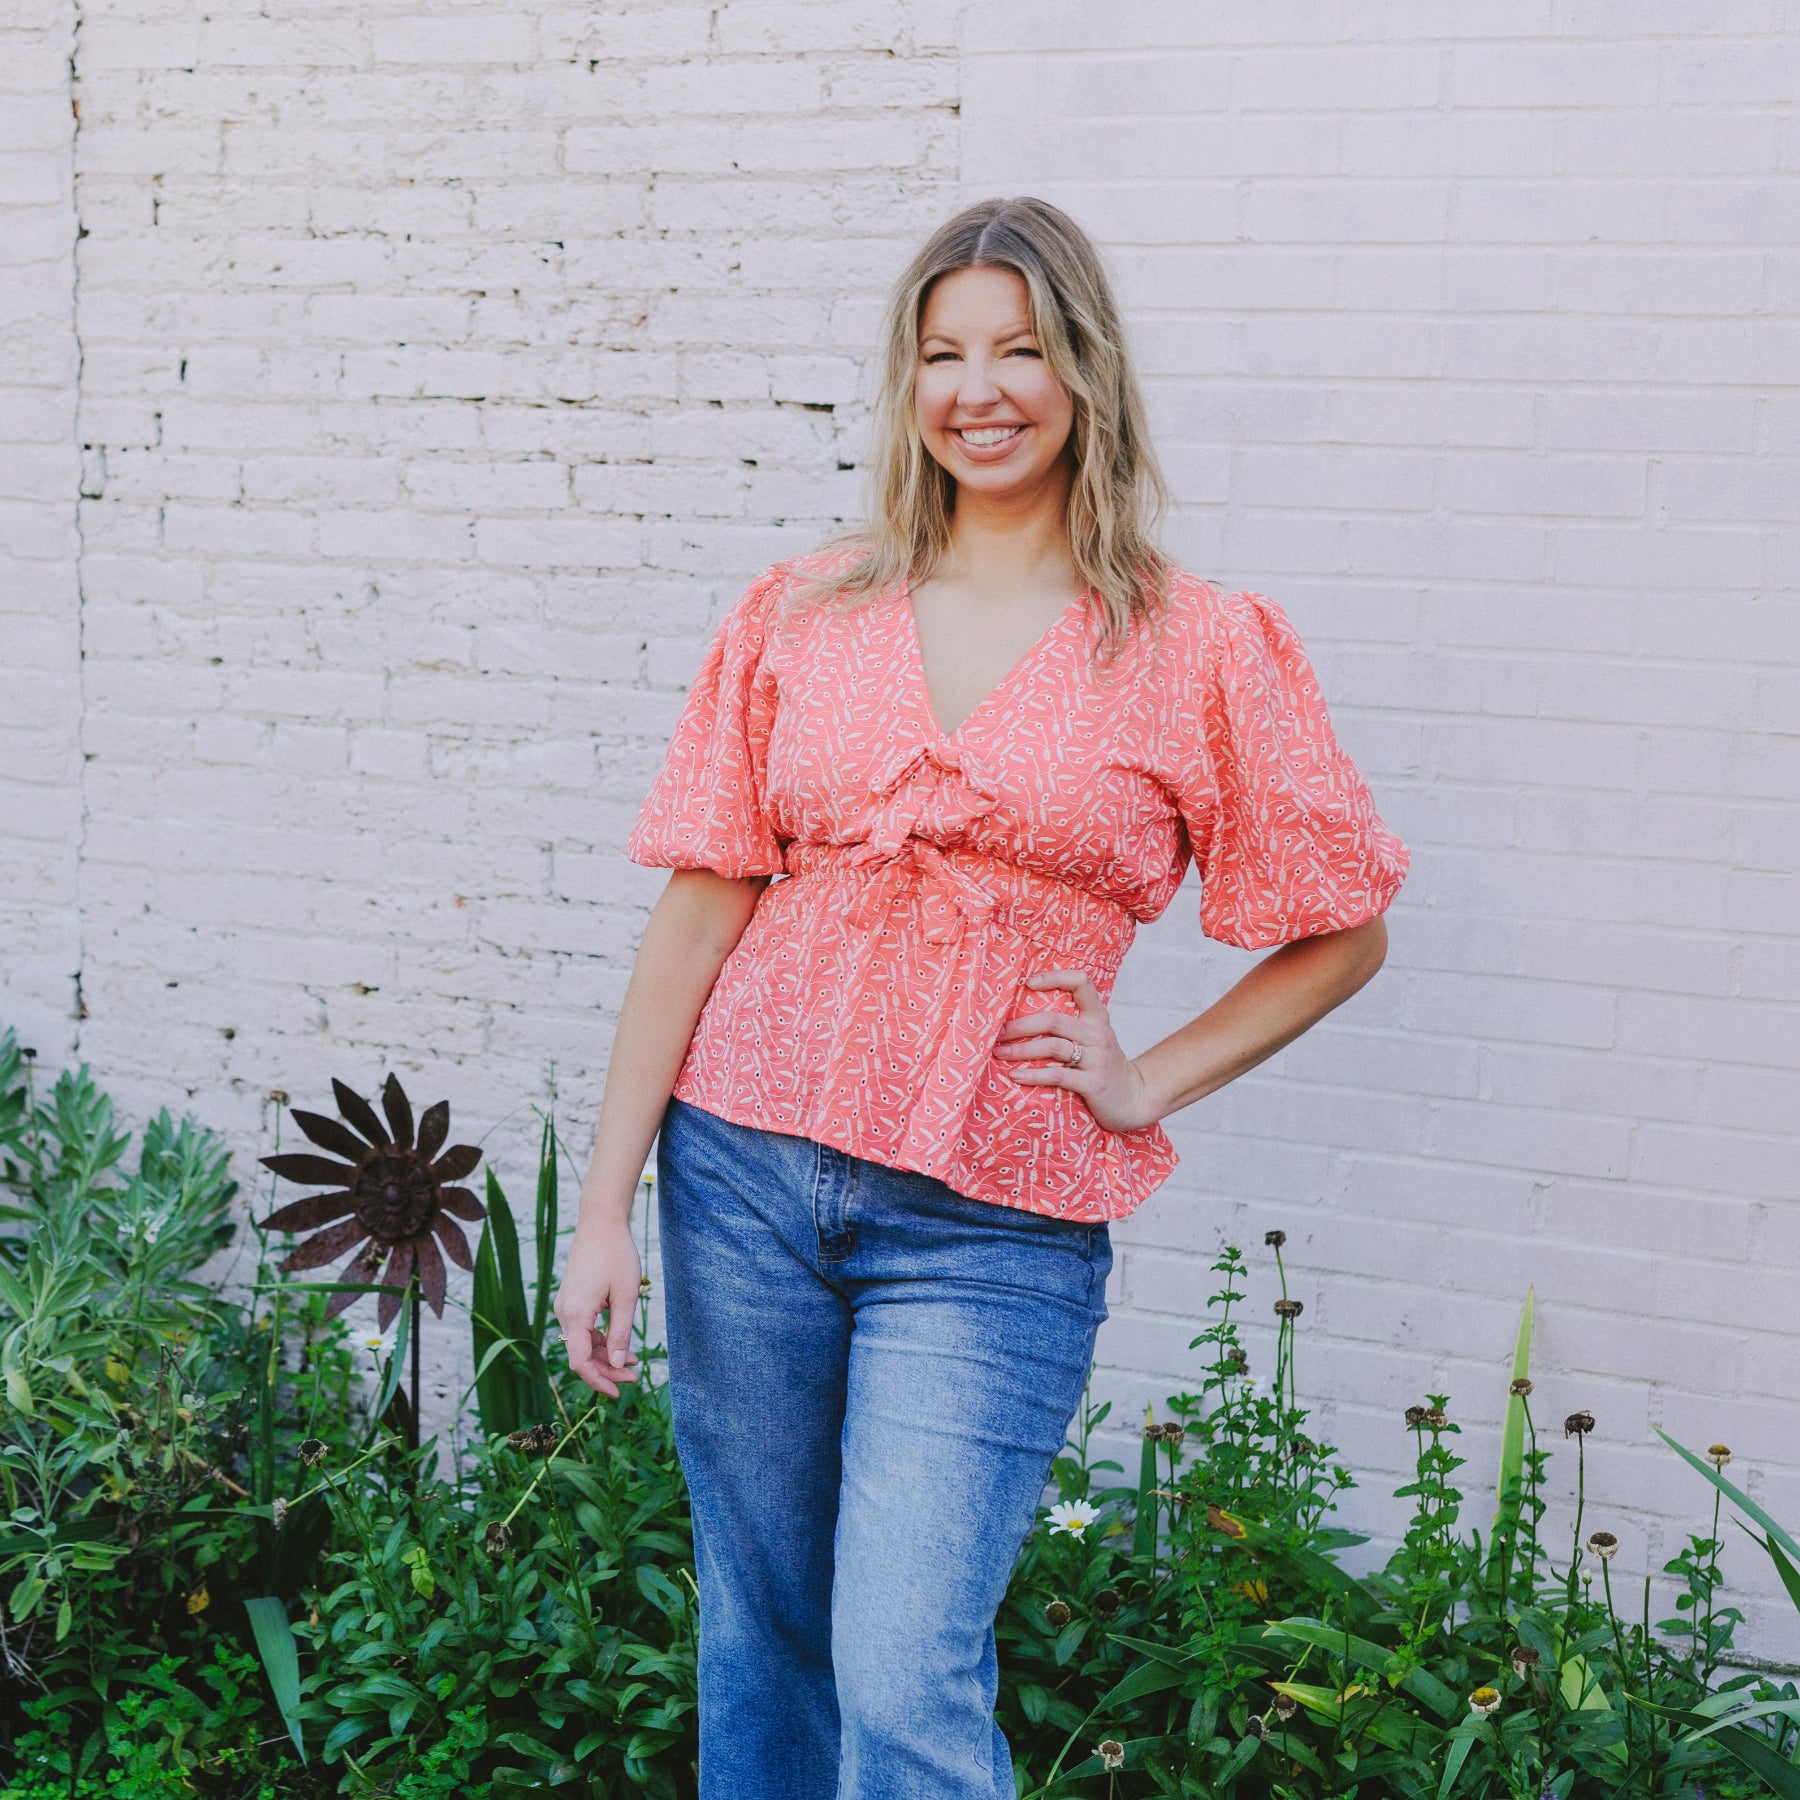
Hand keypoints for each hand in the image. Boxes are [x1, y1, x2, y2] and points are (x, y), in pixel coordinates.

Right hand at [553, 1218, 643, 1398]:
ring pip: (580, 1343)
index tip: (619, 1390)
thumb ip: (620, 1331)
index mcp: (575, 1314)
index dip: (598, 1380)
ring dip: (603, 1356)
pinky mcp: (571, 1300)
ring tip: (631, 1362)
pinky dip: (598, 1340)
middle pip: (579, 1355)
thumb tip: (616, 1363)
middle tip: (632, 1376)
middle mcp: (564, 1312)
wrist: (600, 1222)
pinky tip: (619, 1344)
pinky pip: (582, 1329)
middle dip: (605, 1370)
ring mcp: (565, 1306)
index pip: (579, 1361)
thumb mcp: (625, 1296)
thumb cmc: (616, 1254)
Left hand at [992, 968, 1157, 1132]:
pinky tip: (1015, 1076)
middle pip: (1054, 1020)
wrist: (1134, 1098)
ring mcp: (1097, 1058)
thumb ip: (1070, 1024)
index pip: (1081, 983)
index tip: (1029, 983)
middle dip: (1020, 1026)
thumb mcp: (1093, 1038)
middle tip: (998, 1033)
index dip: (1055, 978)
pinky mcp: (1094, 1083)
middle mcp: (1098, 1033)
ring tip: (1000, 1053)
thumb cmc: (1102, 1065)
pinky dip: (1032, 1075)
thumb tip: (1020, 1013)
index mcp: (1097, 1017)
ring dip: (1020, 1050)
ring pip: (1052, 1046)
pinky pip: (1057, 1075)